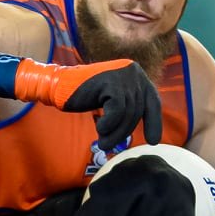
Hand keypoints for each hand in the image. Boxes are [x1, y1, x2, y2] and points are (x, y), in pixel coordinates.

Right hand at [17, 58, 162, 150]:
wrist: (60, 86)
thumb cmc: (85, 96)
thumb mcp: (113, 100)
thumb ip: (129, 108)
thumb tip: (153, 135)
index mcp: (135, 74)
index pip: (153, 101)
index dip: (154, 122)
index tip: (153, 141)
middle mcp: (133, 71)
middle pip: (139, 110)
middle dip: (125, 131)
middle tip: (109, 144)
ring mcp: (122, 75)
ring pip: (128, 113)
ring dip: (115, 133)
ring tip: (103, 142)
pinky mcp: (110, 82)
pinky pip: (117, 111)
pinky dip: (108, 125)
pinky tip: (99, 128)